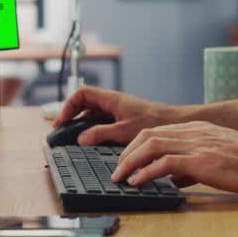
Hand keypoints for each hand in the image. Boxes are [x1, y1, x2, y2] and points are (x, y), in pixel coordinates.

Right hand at [53, 86, 184, 145]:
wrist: (175, 123)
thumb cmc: (154, 123)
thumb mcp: (124, 131)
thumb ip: (100, 134)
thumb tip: (81, 138)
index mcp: (111, 99)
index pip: (82, 93)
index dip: (69, 105)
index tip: (62, 121)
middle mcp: (113, 102)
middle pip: (85, 104)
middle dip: (72, 116)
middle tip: (62, 131)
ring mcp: (118, 111)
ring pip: (94, 114)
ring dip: (82, 125)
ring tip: (73, 139)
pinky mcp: (124, 120)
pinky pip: (103, 122)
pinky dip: (94, 130)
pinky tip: (93, 143)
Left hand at [111, 121, 237, 195]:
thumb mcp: (218, 157)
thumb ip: (193, 164)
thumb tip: (173, 178)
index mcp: (198, 129)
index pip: (158, 131)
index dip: (137, 145)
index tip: (126, 159)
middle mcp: (194, 132)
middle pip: (148, 135)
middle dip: (127, 152)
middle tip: (117, 169)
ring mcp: (197, 144)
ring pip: (151, 145)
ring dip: (131, 161)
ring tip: (121, 176)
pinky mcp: (201, 160)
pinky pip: (164, 163)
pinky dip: (146, 172)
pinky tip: (138, 181)